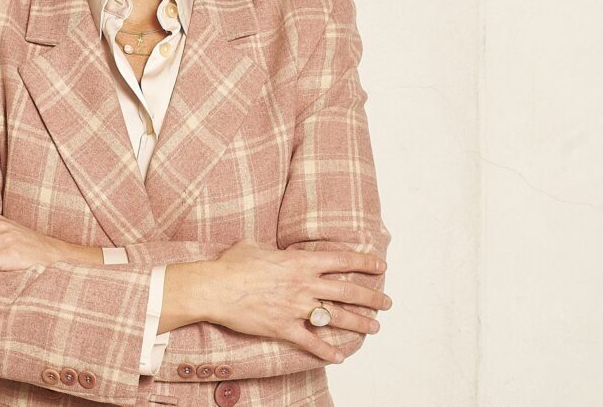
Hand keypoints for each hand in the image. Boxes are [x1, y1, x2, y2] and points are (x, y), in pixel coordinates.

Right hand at [205, 239, 391, 362]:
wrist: (215, 288)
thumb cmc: (232, 264)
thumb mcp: (253, 246)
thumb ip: (270, 248)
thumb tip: (272, 249)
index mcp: (299, 261)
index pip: (341, 260)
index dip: (364, 263)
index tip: (380, 266)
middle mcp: (304, 284)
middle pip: (347, 291)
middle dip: (371, 297)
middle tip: (387, 302)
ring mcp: (296, 307)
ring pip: (337, 317)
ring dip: (359, 323)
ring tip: (374, 327)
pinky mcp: (284, 327)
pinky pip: (311, 342)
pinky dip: (326, 350)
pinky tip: (339, 357)